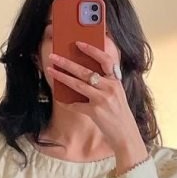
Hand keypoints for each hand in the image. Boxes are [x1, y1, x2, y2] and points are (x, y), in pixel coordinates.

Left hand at [46, 41, 145, 159]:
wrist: (125, 134)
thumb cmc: (119, 114)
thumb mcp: (116, 94)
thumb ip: (105, 83)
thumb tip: (84, 75)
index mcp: (115, 81)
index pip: (105, 59)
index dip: (92, 50)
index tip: (78, 43)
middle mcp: (110, 87)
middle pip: (85, 71)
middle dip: (67, 63)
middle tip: (54, 57)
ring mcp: (102, 99)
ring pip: (78, 85)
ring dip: (62, 77)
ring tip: (51, 71)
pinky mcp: (95, 112)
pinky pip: (77, 105)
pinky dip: (67, 103)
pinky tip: (61, 100)